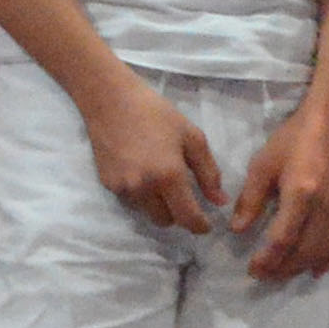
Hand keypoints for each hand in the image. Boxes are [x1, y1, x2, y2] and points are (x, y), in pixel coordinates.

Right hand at [88, 75, 226, 235]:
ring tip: (160, 180)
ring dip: (158, 206)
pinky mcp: (108, 185)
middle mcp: (144, 189)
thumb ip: (209, 172)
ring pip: (147, 213)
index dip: (199, 226)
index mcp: (169, 176)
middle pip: (165, 221)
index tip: (206, 226)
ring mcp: (123, 189)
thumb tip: (220, 201)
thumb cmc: (156, 113)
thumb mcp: (191, 137)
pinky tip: (141, 172)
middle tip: (184, 197)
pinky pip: (130, 201)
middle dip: (178, 215)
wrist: (111, 101)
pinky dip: (140, 195)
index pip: (187, 217)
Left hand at [230, 103, 328, 280]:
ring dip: (301, 268)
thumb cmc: (293, 140)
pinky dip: (327, 261)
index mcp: (301, 192)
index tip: (252, 268)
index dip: (267, 259)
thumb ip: (251, 199)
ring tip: (281, 273)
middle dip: (282, 269)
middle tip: (262, 275)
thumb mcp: (263, 164)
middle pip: (304, 252)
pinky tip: (314, 270)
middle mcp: (325, 207)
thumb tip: (238, 230)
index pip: (283, 238)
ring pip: (323, 253)